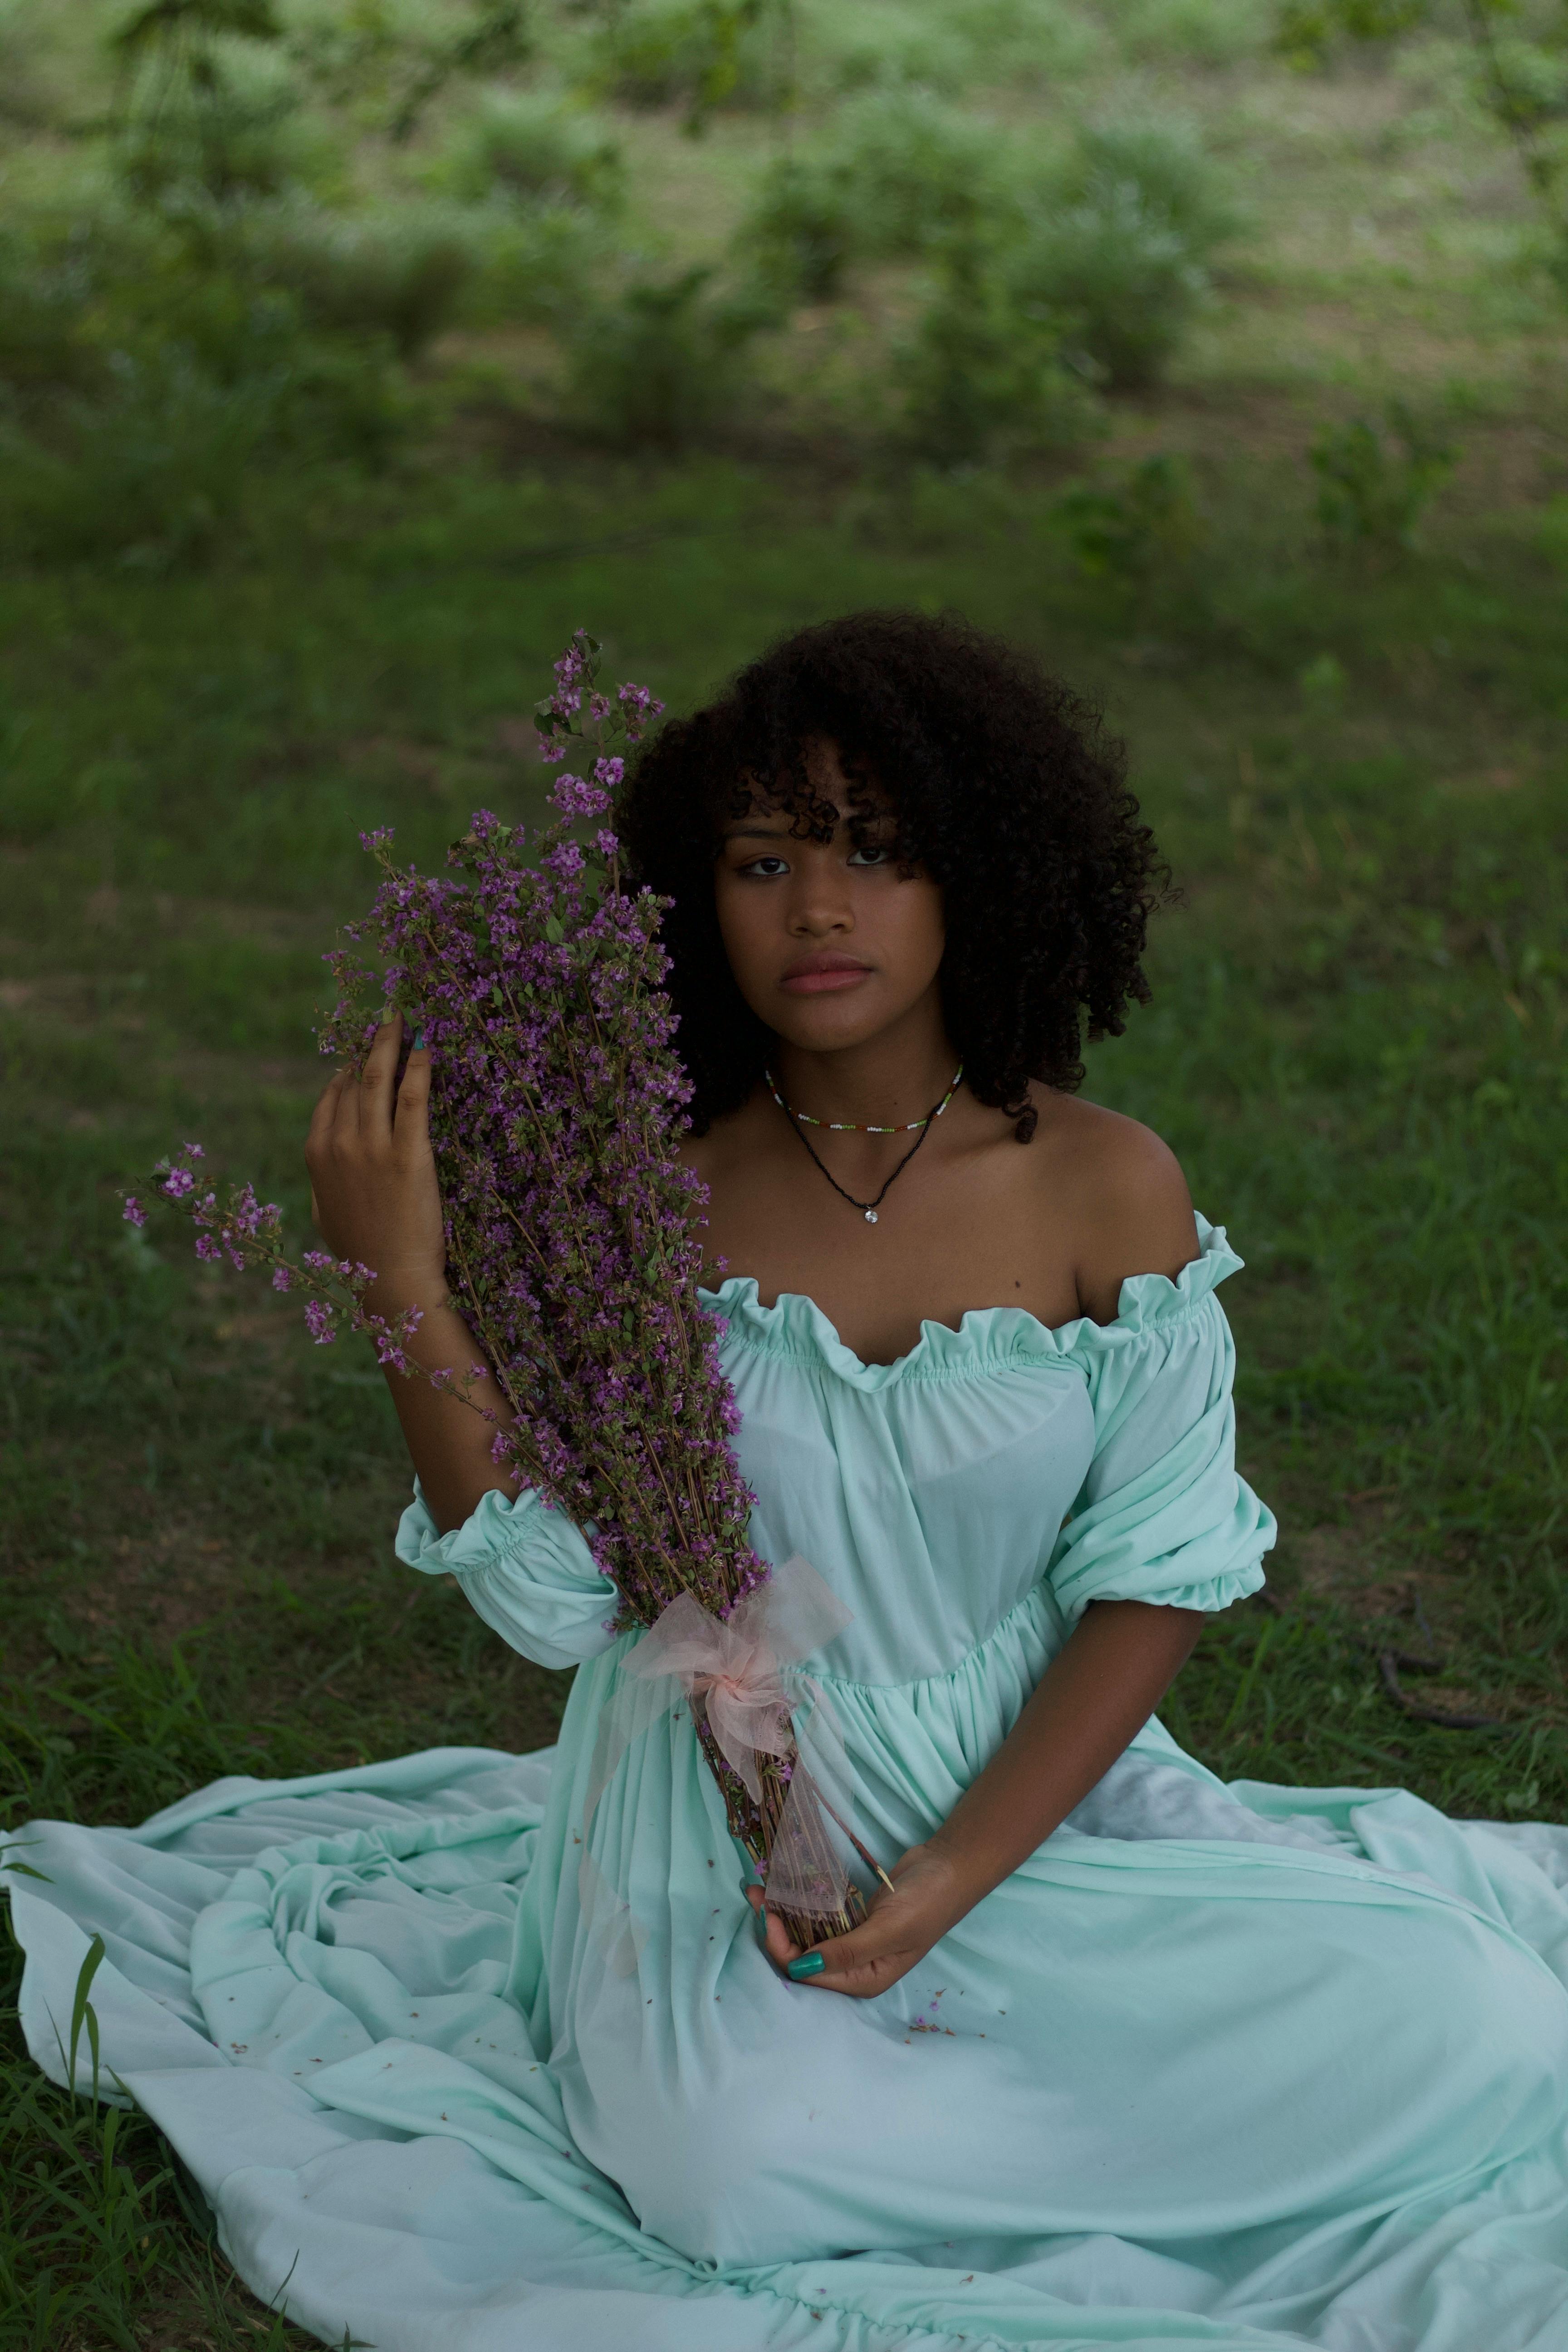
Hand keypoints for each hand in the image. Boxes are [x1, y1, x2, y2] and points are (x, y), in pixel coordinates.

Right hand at [305, 1014, 445, 1300]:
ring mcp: (372, 1147)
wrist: (391, 1278)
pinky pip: (411, 1097)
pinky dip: (418, 1065)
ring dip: (391, 1044)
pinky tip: (426, 1045)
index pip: (331, 1097)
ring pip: (379, 1080)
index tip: (363, 1053)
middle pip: (355, 1081)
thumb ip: (323, 1178)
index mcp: (316, 1154)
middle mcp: (339, 1143)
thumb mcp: (327, 1211)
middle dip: (371, 1045)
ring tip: (407, 1019)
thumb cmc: (363, 1252)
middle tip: (388, 1019)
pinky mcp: (408, 1154)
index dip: (348, 1070)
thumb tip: (326, 1158)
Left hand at [747, 1843, 972, 1998]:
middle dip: (775, 1930)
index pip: (809, 1974)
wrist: (950, 1867)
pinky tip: (784, 1887)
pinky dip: (800, 1904)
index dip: (782, 1948)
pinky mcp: (854, 1918)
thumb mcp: (889, 1930)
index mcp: (864, 1980)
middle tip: (756, 1894)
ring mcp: (853, 1940)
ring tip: (761, 1888)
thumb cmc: (927, 1903)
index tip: (767, 1913)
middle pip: (802, 1956)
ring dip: (783, 1914)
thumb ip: (846, 1951)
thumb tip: (801, 1967)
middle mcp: (854, 1967)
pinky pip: (818, 1917)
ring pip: (806, 1934)